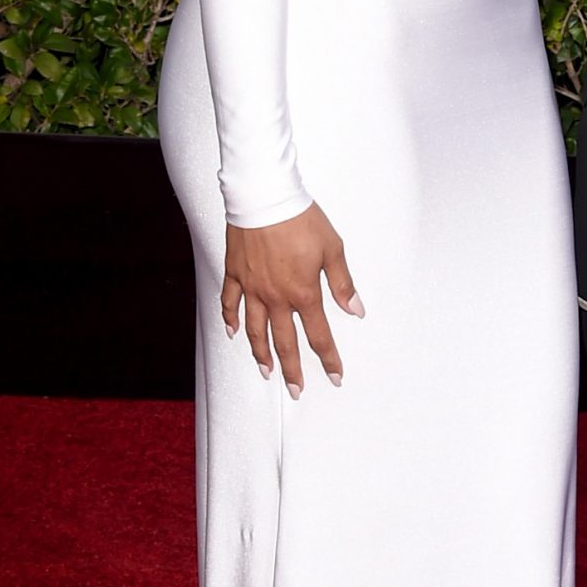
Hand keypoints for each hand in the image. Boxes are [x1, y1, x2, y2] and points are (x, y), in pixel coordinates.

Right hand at [222, 203, 362, 395]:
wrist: (264, 196)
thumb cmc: (301, 219)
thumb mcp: (332, 249)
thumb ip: (342, 283)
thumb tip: (355, 309)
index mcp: (303, 292)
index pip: (318, 334)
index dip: (328, 358)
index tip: (334, 376)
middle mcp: (275, 297)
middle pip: (284, 342)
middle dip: (292, 369)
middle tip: (295, 389)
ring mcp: (252, 287)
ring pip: (254, 329)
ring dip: (260, 353)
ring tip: (265, 371)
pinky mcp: (235, 273)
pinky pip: (230, 302)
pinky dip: (230, 319)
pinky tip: (232, 333)